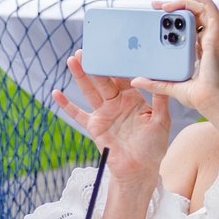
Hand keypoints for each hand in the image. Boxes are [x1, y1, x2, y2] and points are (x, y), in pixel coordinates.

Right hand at [51, 50, 172, 177]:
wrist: (140, 169)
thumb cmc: (154, 146)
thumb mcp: (162, 121)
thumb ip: (160, 101)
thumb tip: (160, 80)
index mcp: (133, 99)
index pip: (124, 78)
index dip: (117, 65)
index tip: (113, 50)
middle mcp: (117, 103)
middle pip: (104, 80)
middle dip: (95, 65)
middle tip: (88, 50)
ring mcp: (104, 113)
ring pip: (89, 91)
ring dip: (81, 76)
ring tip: (73, 60)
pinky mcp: (93, 126)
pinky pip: (77, 114)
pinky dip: (66, 105)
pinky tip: (56, 93)